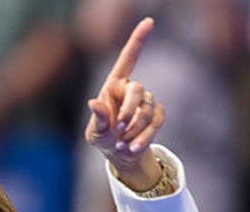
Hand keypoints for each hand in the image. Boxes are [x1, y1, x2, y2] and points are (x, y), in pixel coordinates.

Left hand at [84, 17, 163, 189]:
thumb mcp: (95, 132)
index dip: (138, 40)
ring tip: (122, 142)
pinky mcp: (156, 114)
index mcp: (114, 86)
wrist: (118, 152)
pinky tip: (132, 147)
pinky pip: (156, 121)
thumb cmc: (102, 137)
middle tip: (119, 129)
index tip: (149, 22)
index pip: (128, 59)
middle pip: (138, 90)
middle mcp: (131, 89)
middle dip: (129, 112)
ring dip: (134, 129)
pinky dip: (144, 137)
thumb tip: (93, 103)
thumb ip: (97, 118)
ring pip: (147, 110)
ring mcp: (146, 101)